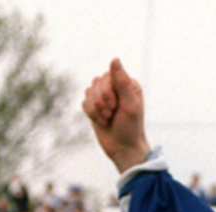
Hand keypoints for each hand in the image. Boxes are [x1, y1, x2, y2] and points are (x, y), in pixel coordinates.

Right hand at [82, 59, 151, 173]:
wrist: (123, 148)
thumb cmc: (131, 127)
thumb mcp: (130, 105)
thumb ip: (122, 82)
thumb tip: (115, 59)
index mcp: (128, 84)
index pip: (108, 75)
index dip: (108, 91)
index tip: (116, 105)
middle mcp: (116, 87)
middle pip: (96, 82)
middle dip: (102, 102)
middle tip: (113, 114)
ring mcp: (104, 97)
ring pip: (88, 92)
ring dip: (97, 109)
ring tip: (108, 119)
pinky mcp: (95, 107)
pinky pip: (84, 102)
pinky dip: (91, 114)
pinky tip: (102, 122)